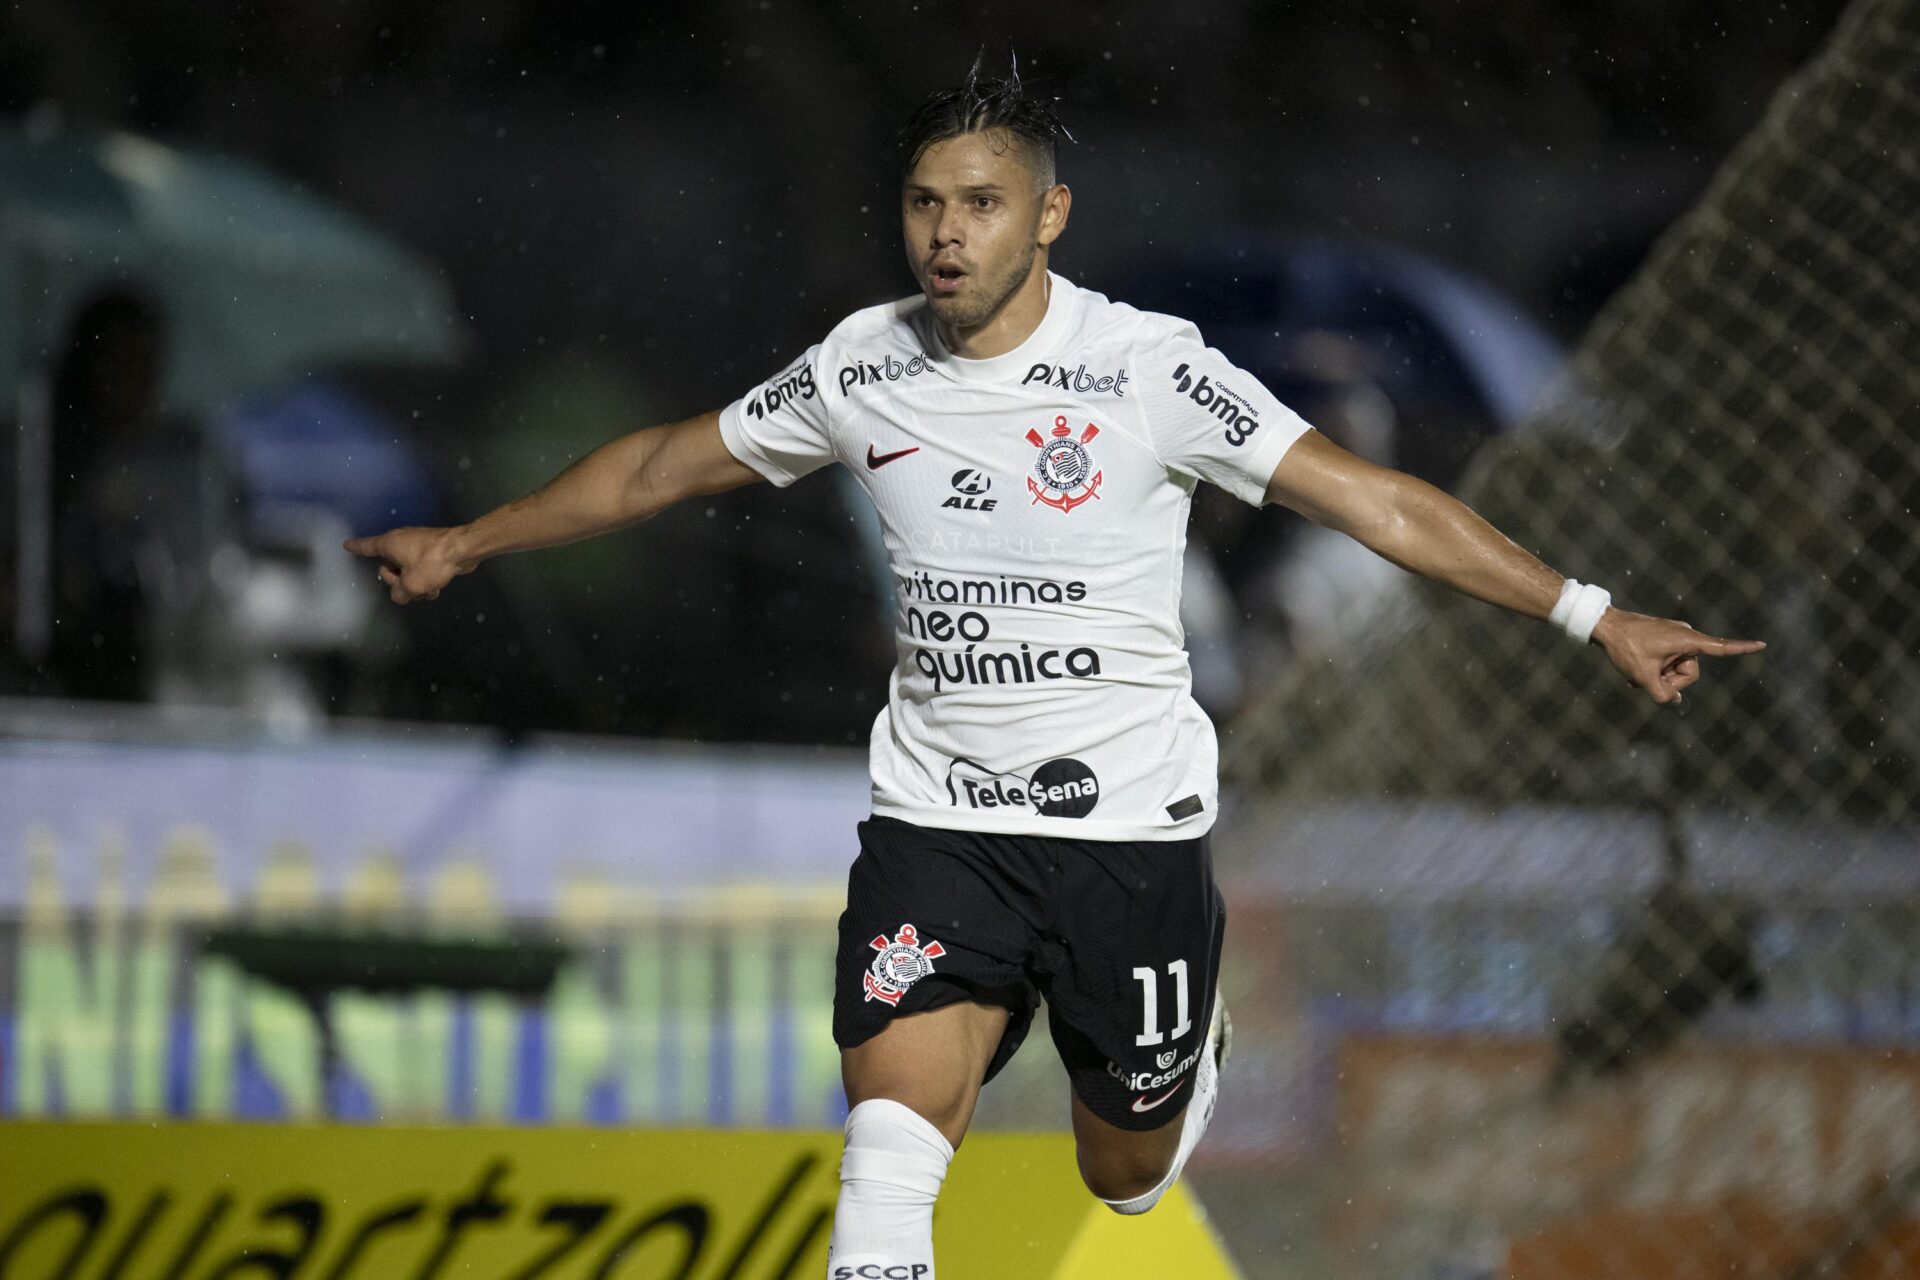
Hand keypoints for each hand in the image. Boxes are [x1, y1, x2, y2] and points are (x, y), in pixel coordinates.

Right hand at [343, 526, 472, 603]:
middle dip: (398, 581)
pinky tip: (436, 588)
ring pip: (407, 570)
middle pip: (389, 566)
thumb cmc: (432, 564)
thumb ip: (398, 593)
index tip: (346, 544)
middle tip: (409, 587)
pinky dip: (425, 579)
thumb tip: (400, 594)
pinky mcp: (432, 551)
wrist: (463, 549)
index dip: (356, 548)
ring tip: (429, 590)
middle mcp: (401, 541)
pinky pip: (421, 569)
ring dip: (415, 584)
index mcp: (389, 544)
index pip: (366, 546)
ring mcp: (417, 544)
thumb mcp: (410, 585)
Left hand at [1589, 607, 1765, 705]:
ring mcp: (1674, 639)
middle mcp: (1685, 637)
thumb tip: (1675, 700)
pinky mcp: (1664, 641)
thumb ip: (1662, 694)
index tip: (1762, 645)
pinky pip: (1666, 663)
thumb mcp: (1643, 677)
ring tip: (1636, 672)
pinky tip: (1633, 670)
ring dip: (1657, 677)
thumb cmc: (1625, 648)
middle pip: (1690, 673)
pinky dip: (1652, 670)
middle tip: (1646, 677)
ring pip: (1675, 671)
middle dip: (1670, 681)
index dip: (1742, 649)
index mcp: (1686, 640)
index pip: (1720, 648)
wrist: (1605, 626)